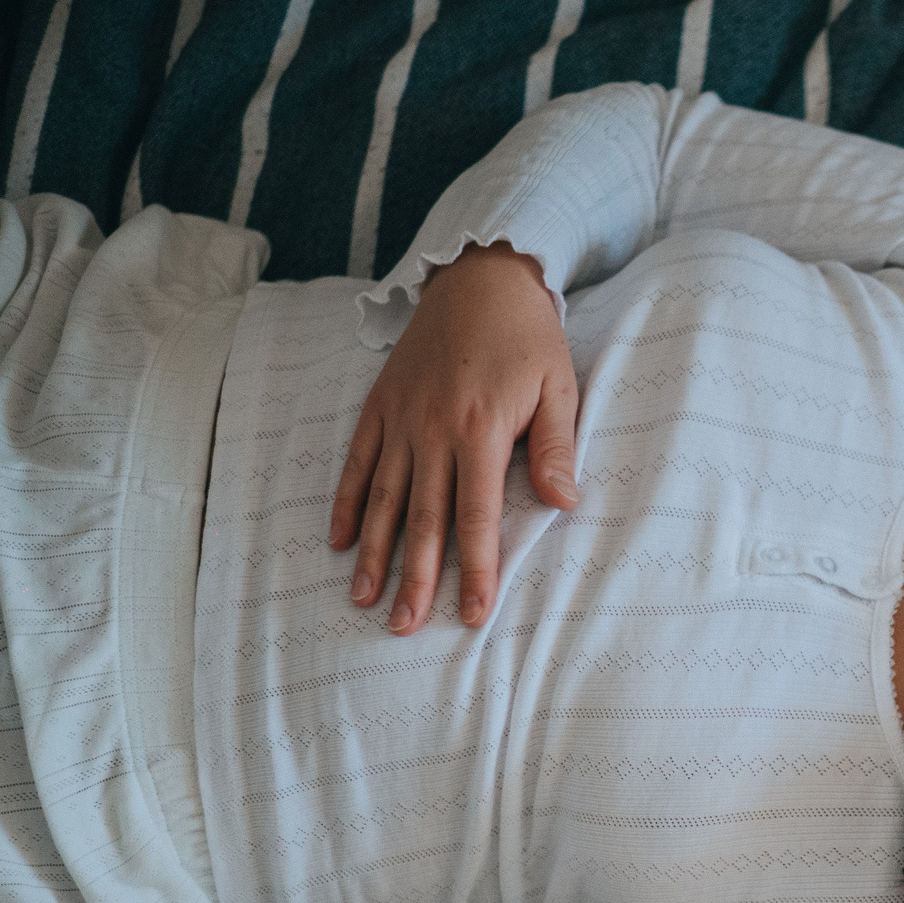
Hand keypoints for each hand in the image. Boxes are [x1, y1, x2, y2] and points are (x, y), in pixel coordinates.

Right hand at [331, 242, 581, 632]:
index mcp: (480, 431)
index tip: (471, 614)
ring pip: (383, 498)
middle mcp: (432, 431)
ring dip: (373, 553)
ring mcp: (400, 419)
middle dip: (415, 579)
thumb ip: (556, 449)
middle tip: (405, 628)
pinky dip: (345, 502)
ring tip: (364, 598)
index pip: (477, 518)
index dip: (474, 570)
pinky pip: (357, 462)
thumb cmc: (529, 336)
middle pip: (424, 520)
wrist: (480, 275)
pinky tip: (338, 541)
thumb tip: (565, 505)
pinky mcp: (380, 405)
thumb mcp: (559, 387)